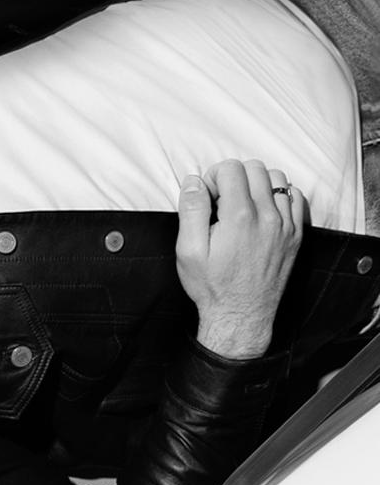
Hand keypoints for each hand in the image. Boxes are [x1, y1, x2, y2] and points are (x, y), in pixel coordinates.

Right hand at [175, 159, 305, 360]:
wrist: (241, 316)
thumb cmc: (212, 286)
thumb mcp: (188, 250)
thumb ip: (191, 209)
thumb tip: (194, 181)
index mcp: (239, 217)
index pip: (231, 168)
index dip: (212, 177)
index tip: (207, 197)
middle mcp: (267, 217)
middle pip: (255, 168)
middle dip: (234, 176)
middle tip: (222, 200)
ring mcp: (286, 226)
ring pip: (278, 178)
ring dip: (257, 183)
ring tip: (242, 203)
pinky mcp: (296, 236)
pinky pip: (296, 198)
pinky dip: (280, 195)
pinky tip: (263, 210)